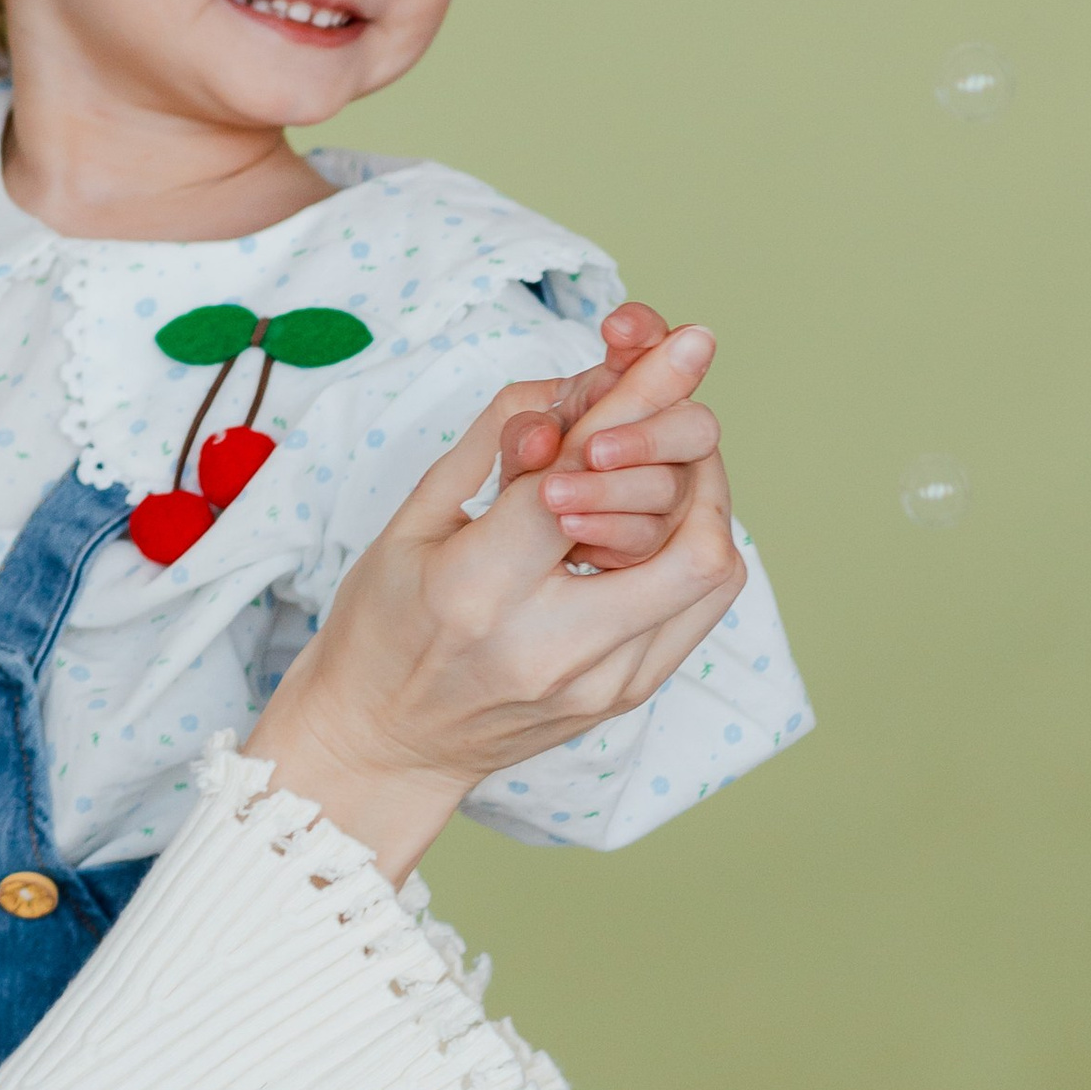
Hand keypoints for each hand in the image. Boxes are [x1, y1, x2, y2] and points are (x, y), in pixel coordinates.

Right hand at [247, 319, 746, 879]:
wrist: (381, 747)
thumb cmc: (380, 627)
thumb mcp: (410, 519)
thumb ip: (497, 442)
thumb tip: (579, 379)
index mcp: (477, 589)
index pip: (579, 477)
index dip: (638, 399)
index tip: (685, 342)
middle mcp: (551, 645)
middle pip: (685, 537)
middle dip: (687, 450)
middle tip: (664, 405)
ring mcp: (599, 683)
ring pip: (711, 571)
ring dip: (701, 498)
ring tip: (659, 462)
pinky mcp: (624, 697)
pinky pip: (697, 608)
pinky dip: (692, 546)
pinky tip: (653, 520)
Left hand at [497, 303, 720, 570]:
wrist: (472, 574)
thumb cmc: (482, 502)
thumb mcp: (481, 462)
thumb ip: (516, 434)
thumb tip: (544, 434)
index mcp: (605, 394)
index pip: (647, 347)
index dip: (644, 332)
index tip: (613, 329)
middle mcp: (646, 437)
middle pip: (694, 425)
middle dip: (646, 436)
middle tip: (593, 451)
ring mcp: (655, 493)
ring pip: (671, 487)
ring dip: (615, 490)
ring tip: (553, 498)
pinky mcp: (647, 542)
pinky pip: (651, 537)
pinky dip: (613, 533)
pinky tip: (571, 533)